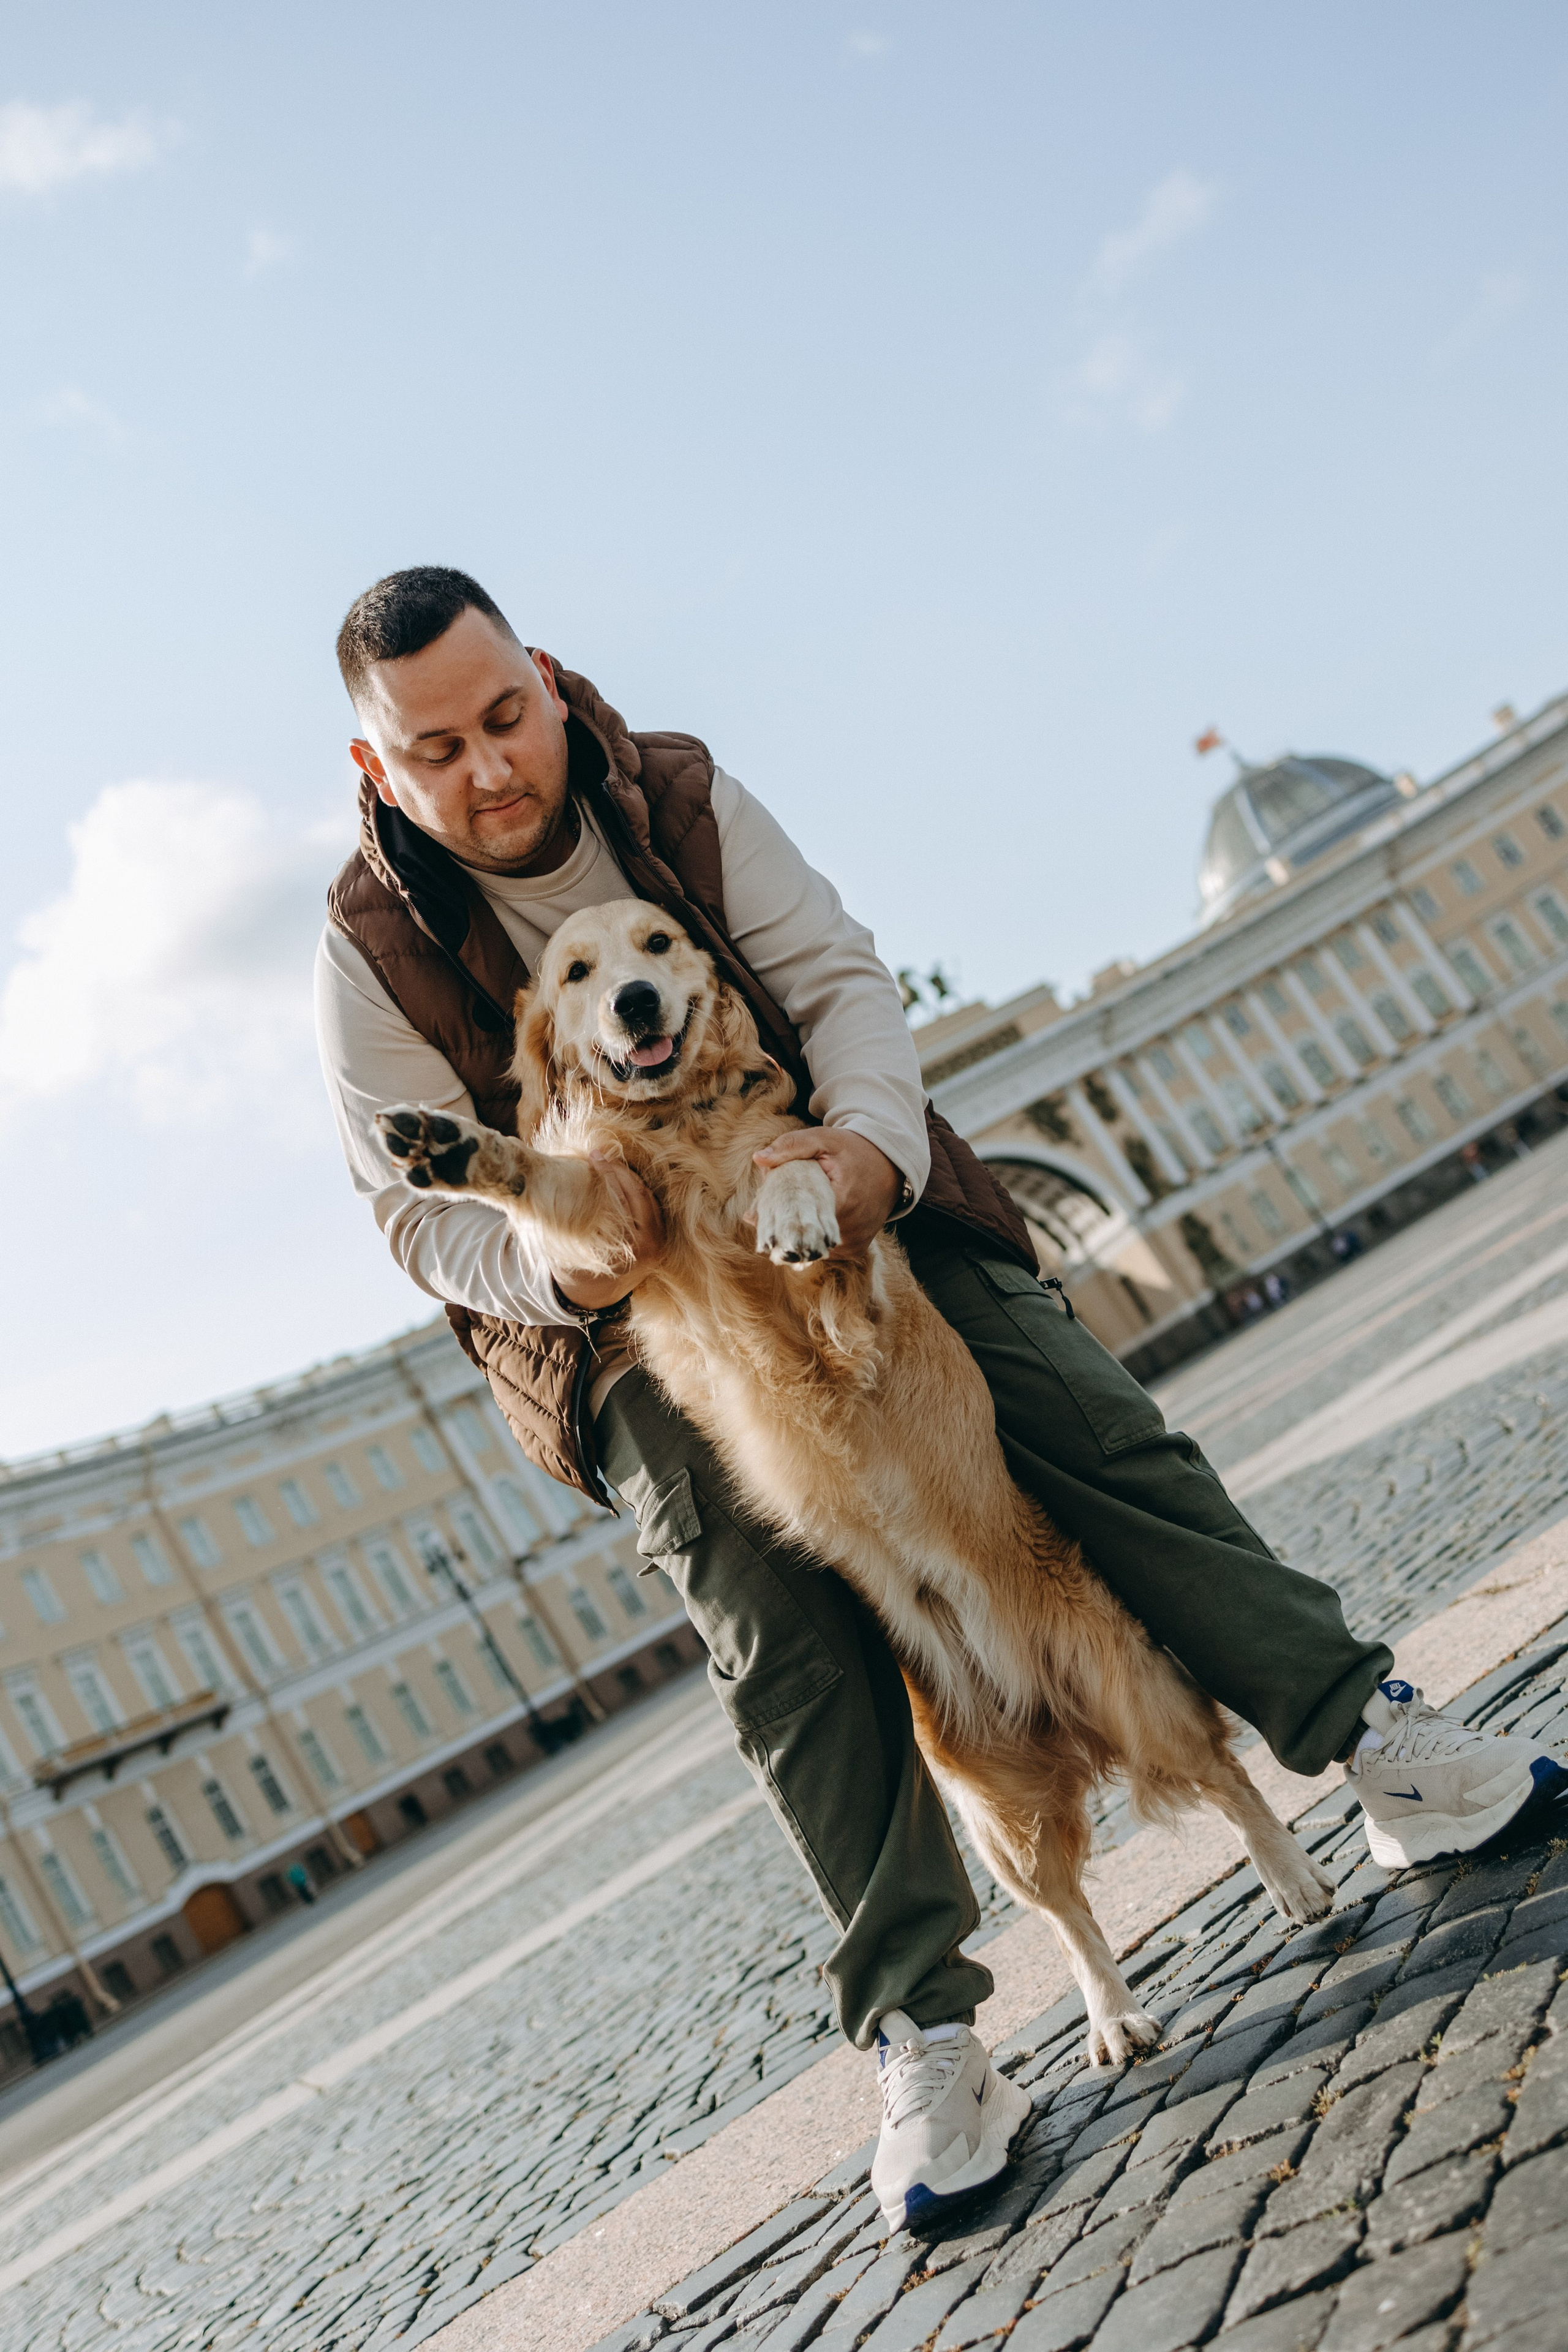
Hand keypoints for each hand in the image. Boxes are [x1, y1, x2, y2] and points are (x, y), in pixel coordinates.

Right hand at [552, 1157, 665, 1309]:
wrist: (594, 1299)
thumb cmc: (575, 1272)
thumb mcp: (566, 1248)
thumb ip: (563, 1222)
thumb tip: (539, 1188)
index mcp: (631, 1248)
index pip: (623, 1198)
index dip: (608, 1173)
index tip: (593, 1156)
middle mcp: (652, 1245)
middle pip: (640, 1193)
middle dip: (619, 1170)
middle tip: (600, 1156)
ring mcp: (660, 1242)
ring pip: (649, 1197)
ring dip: (629, 1178)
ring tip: (608, 1164)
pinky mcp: (661, 1238)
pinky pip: (652, 1206)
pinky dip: (637, 1190)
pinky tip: (620, 1179)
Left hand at [752, 1129, 902, 1255]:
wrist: (891, 1166)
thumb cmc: (854, 1150)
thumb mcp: (824, 1139)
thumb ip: (792, 1146)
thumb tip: (759, 1158)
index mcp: (841, 1203)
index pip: (797, 1222)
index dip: (775, 1218)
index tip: (758, 1212)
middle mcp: (850, 1230)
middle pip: (802, 1238)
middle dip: (782, 1228)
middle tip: (762, 1215)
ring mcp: (854, 1243)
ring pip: (811, 1249)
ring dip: (798, 1236)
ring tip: (786, 1219)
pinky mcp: (856, 1249)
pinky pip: (825, 1251)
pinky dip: (814, 1239)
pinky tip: (806, 1226)